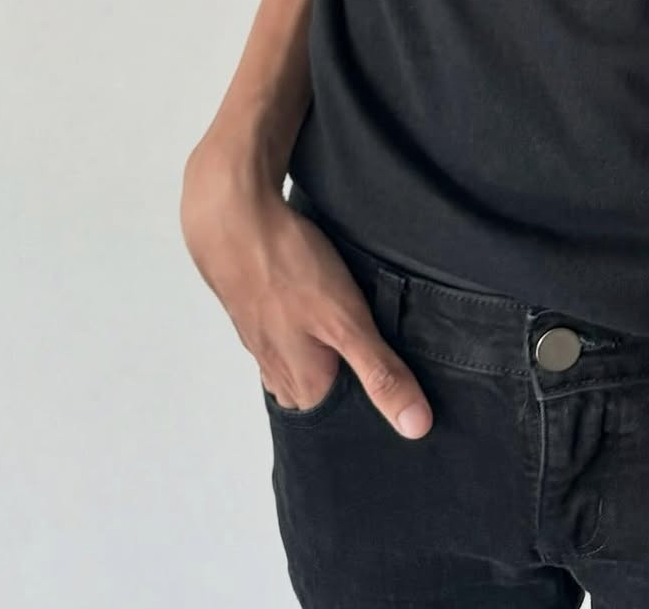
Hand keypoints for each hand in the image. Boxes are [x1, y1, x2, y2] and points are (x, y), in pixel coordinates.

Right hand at [180, 138, 432, 438]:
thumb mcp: (346, 322)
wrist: (232, 220)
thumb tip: (416, 426)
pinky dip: (310, 331)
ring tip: (361, 345)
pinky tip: (322, 312)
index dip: (371, 417)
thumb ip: (379, 372)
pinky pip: (291, 334)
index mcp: (302, 385)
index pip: (341, 424)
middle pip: (321, 396)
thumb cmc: (287, 269)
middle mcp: (278, 370)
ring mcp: (264, 340)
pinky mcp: (258, 309)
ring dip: (329, 359)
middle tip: (388, 374)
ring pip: (305, 364)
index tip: (400, 406)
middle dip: (351, 389)